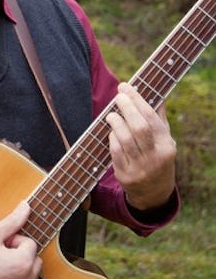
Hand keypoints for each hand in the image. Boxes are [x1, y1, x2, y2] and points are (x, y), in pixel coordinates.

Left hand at [106, 82, 176, 210]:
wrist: (154, 192)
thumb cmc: (157, 156)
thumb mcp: (164, 140)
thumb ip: (158, 118)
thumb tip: (155, 93)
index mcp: (166, 145)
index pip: (151, 118)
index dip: (137, 100)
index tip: (126, 87)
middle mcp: (155, 157)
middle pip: (139, 127)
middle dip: (127, 108)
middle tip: (118, 96)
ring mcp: (140, 167)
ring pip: (125, 139)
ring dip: (116, 122)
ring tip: (111, 115)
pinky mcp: (125, 175)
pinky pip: (115, 151)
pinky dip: (112, 138)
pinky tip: (112, 132)